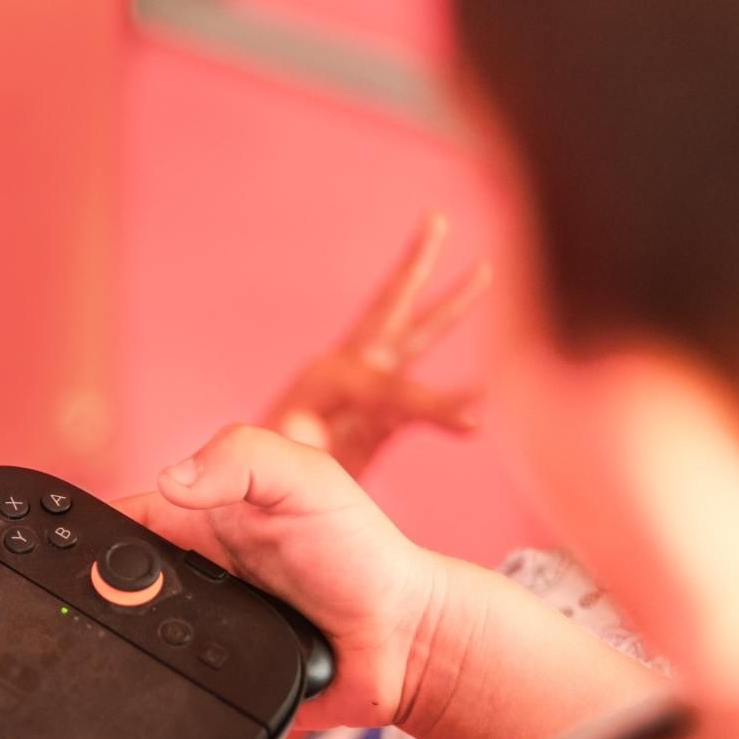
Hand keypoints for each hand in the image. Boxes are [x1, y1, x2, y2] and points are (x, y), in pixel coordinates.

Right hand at [120, 425, 447, 732]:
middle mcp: (187, 570)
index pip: (120, 517)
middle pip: (110, 583)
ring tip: (154, 636)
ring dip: (129, 641)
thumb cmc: (359, 553)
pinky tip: (170, 677)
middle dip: (104, 594)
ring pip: (129, 637)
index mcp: (197, 514)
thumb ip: (240, 458)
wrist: (401, 643)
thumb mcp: (306, 479)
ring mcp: (194, 626)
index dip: (92, 530)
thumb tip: (169, 480)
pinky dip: (161, 680)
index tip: (77, 545)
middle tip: (138, 597)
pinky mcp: (207, 676)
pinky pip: (165, 681)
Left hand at [264, 214, 489, 477]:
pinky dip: (451, 401)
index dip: (428, 398)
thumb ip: (283, 445)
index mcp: (322, 380)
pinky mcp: (375, 423)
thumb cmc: (259, 489)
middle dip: (412, 268)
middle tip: (435, 221)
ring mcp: (362, 397)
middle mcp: (343, 375)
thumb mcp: (267, 466)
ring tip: (485, 270)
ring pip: (412, 340)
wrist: (253, 518)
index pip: (385, 378)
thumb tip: (301, 431)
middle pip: (387, 311)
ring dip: (447, 307)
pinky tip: (482, 404)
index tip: (473, 419)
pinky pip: (420, 403)